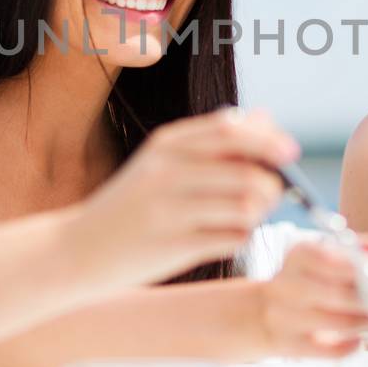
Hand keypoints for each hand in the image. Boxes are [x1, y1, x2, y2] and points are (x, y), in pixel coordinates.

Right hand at [72, 108, 296, 286]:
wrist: (78, 249)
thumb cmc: (131, 204)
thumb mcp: (163, 161)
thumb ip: (214, 140)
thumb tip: (266, 117)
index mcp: (167, 144)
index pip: (232, 129)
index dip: (269, 140)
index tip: (289, 153)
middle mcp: (167, 172)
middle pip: (247, 170)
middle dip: (273, 185)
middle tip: (271, 196)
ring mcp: (170, 210)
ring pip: (247, 206)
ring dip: (259, 214)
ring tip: (247, 218)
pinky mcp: (174, 247)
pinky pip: (233, 238)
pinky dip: (241, 237)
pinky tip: (227, 236)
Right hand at [253, 238, 367, 357]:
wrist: (258, 315)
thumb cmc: (301, 283)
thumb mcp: (319, 257)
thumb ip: (351, 250)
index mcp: (300, 257)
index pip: (336, 258)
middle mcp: (289, 285)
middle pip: (338, 293)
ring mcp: (286, 317)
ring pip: (337, 322)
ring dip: (367, 321)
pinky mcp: (289, 345)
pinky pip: (326, 351)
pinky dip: (348, 346)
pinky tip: (359, 340)